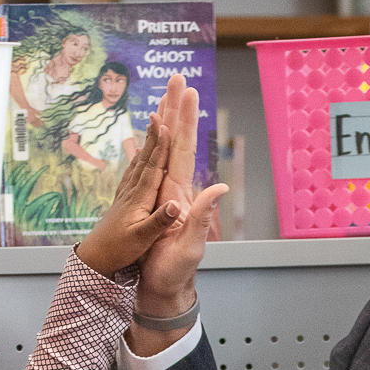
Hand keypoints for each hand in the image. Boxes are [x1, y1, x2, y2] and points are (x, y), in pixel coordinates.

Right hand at [127, 75, 228, 353]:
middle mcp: (173, 190)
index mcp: (179, 194)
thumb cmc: (174, 273)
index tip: (186, 92)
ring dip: (165, 122)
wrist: (162, 291)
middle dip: (176, 110)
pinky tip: (150, 136)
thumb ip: (202, 215)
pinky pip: (150, 168)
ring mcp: (163, 197)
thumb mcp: (191, 245)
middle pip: (175, 142)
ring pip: (164, 151)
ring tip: (166, 95)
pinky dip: (149, 147)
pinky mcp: (152, 206)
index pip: (183, 150)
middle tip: (178, 78)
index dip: (184, 121)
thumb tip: (220, 185)